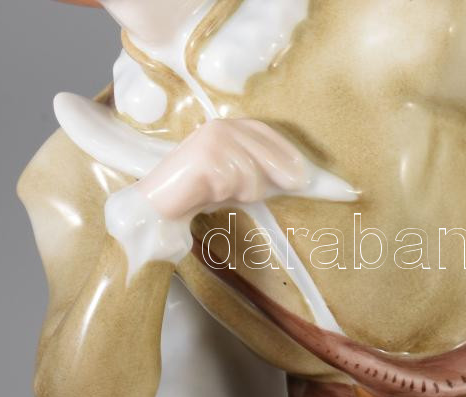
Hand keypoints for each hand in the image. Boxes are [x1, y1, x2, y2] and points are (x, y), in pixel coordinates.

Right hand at [135, 118, 307, 218]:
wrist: (159, 201)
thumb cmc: (201, 190)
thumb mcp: (236, 176)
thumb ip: (262, 171)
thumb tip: (299, 178)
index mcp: (227, 126)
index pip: (265, 132)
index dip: (288, 151)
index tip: (306, 171)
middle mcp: (219, 127)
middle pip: (265, 151)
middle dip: (282, 172)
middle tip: (298, 185)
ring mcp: (211, 141)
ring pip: (252, 173)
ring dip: (245, 191)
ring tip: (223, 192)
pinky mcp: (204, 158)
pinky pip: (235, 183)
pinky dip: (228, 195)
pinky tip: (210, 193)